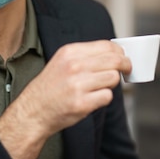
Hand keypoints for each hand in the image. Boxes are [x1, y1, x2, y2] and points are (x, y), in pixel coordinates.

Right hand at [0, 40, 130, 158]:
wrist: (33, 112)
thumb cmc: (49, 89)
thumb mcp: (61, 63)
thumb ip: (85, 56)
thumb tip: (113, 54)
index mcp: (70, 52)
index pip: (107, 46)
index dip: (120, 52)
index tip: (123, 57)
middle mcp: (74, 66)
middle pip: (115, 60)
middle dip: (125, 66)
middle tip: (126, 70)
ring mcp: (78, 85)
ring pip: (113, 78)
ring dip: (111, 84)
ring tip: (99, 88)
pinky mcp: (82, 103)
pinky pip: (107, 96)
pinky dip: (104, 99)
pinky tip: (92, 99)